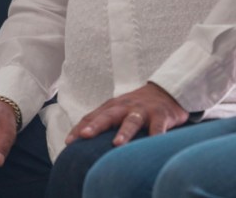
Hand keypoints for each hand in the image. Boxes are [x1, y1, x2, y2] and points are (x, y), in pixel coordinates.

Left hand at [65, 82, 186, 146]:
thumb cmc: (137, 107)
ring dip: (124, 132)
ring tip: (117, 144)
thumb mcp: (119, 111)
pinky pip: (158, 127)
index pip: (91, 117)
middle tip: (84, 136)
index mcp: (112, 107)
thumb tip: (84, 145)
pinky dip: (156, 136)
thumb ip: (104, 124)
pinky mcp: (161, 115)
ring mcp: (143, 110)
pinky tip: (153, 145)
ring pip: (132, 121)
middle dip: (95, 126)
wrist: (166, 91)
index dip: (79, 129)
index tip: (68, 143)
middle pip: (108, 116)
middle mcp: (125, 107)